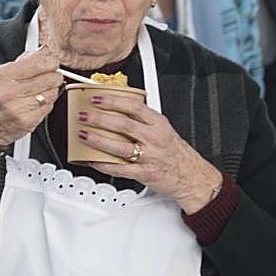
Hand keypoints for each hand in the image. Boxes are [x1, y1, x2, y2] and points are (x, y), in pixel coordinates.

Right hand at [0, 45, 62, 145]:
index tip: (52, 60)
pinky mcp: (28, 121)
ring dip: (51, 90)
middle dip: (55, 75)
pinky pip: (49, 107)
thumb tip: (42, 51)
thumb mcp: (1, 76)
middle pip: (50, 77)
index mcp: (4, 75)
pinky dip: (46, 104)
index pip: (39, 61)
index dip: (51, 60)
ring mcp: (20, 107)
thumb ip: (22, 62)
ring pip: (52, 92)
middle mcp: (11, 91)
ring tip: (40, 92)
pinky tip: (36, 104)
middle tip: (51, 76)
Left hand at [78, 91, 222, 213]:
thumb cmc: (175, 153)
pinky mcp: (145, 174)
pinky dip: (103, 165)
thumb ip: (143, 120)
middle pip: (123, 124)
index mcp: (159, 124)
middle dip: (99, 118)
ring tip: (83, 134)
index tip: (97, 98)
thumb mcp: (164, 130)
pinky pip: (120, 169)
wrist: (192, 177)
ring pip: (119, 146)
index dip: (113, 101)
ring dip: (97, 140)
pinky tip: (92, 160)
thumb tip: (118, 109)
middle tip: (84, 115)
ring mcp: (150, 157)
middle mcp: (154, 138)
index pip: (134, 106)